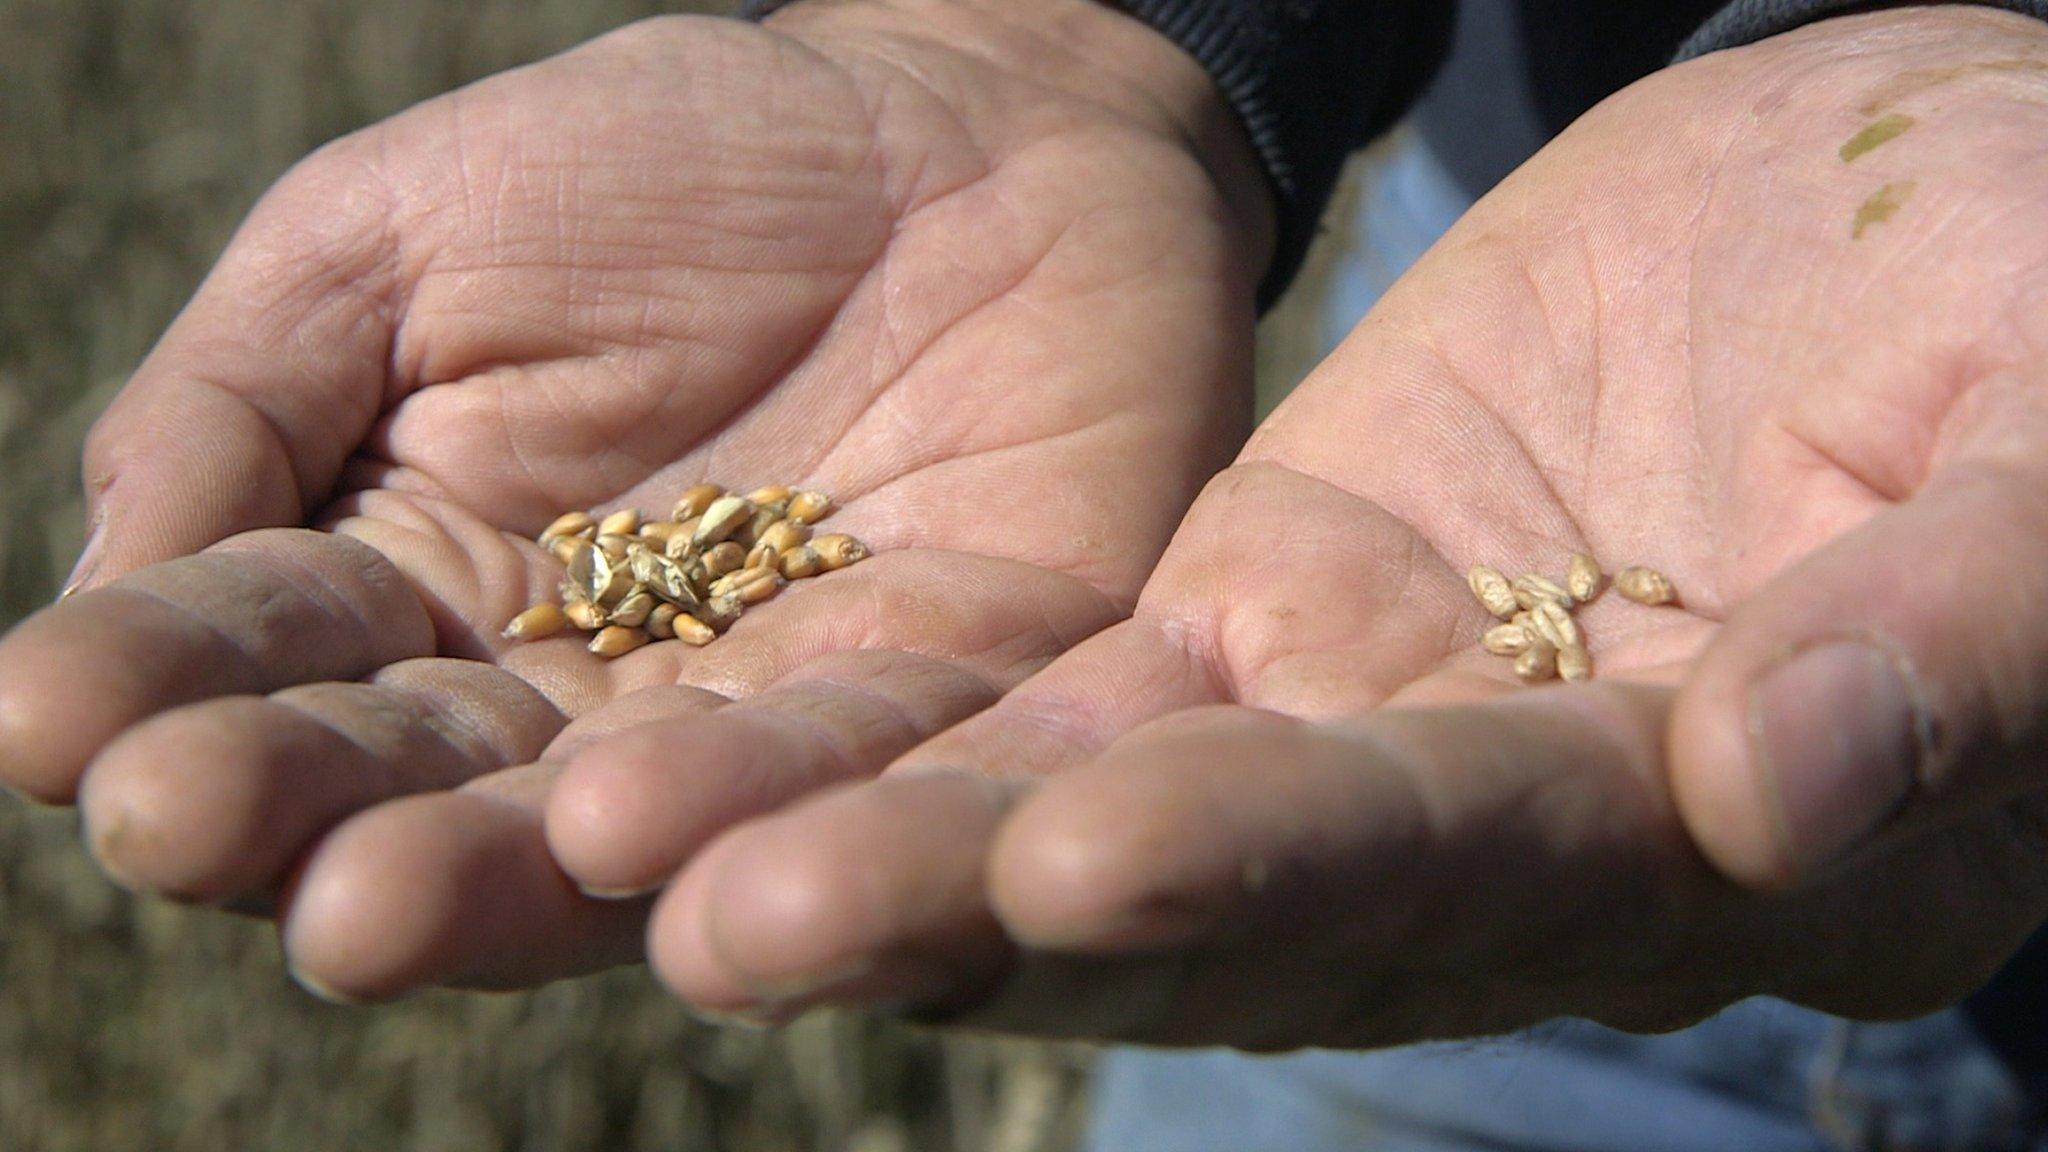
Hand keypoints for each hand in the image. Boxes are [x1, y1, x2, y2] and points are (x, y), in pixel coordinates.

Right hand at [0, 0, 1269, 1001]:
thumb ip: (254, 397)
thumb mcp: (409, 234)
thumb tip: (114, 587)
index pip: (271, 656)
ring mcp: (749, 723)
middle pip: (421, 788)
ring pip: (614, 836)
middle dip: (299, 816)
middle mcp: (569, 694)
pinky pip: (849, 791)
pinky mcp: (933, 710)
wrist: (967, 133)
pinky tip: (642, 857)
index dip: (159, 688)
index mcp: (418, 582)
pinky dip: (756, 834)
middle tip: (179, 826)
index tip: (45, 718)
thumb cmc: (670, 162)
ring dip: (493, 881)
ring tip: (373, 900)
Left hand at [635, 7, 2047, 1045]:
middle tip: (748, 926)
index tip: (1102, 852)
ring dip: (889, 863)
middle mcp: (1535, 842)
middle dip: (1003, 917)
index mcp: (1773, 831)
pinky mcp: (1265, 632)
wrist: (1911, 209)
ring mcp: (1378, 745)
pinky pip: (1066, 709)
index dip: (1318, 861)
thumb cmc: (2043, 289)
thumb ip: (1977, 620)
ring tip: (655, 879)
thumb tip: (1782, 785)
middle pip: (1256, 904)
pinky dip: (911, 748)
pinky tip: (716, 771)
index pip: (1520, 858)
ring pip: (1111, 831)